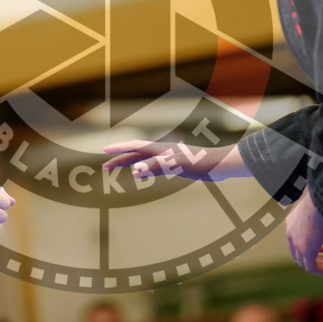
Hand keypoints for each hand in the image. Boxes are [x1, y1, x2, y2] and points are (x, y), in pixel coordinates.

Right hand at [102, 140, 247, 181]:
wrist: (218, 165)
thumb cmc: (199, 163)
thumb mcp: (176, 164)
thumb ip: (155, 166)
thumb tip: (135, 170)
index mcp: (160, 148)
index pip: (134, 147)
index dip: (119, 148)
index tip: (104, 151)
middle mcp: (162, 151)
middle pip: (136, 154)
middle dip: (119, 159)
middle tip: (104, 167)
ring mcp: (168, 158)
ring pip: (143, 160)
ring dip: (129, 164)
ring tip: (116, 169)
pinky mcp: (175, 166)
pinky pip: (153, 168)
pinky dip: (143, 170)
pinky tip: (140, 175)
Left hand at [285, 186, 322, 273]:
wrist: (319, 200)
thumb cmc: (321, 195)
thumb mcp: (316, 201)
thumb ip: (319, 205)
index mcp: (291, 221)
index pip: (295, 240)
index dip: (307, 247)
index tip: (322, 249)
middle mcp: (291, 233)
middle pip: (297, 254)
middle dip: (313, 258)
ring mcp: (297, 242)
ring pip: (305, 263)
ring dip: (320, 266)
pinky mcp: (306, 250)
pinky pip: (312, 268)